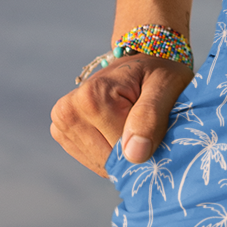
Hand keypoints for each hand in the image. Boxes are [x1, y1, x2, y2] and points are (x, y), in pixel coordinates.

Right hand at [50, 53, 192, 175]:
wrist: (140, 61)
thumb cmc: (157, 71)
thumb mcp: (166, 85)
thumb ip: (150, 116)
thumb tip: (134, 155)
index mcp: (91, 97)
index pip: (121, 150)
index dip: (146, 144)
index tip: (158, 122)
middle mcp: (68, 111)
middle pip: (108, 159)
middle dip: (134, 151)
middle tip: (149, 123)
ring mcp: (61, 124)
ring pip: (101, 164)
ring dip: (123, 154)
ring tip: (134, 125)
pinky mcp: (63, 133)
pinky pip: (95, 162)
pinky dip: (112, 154)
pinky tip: (120, 131)